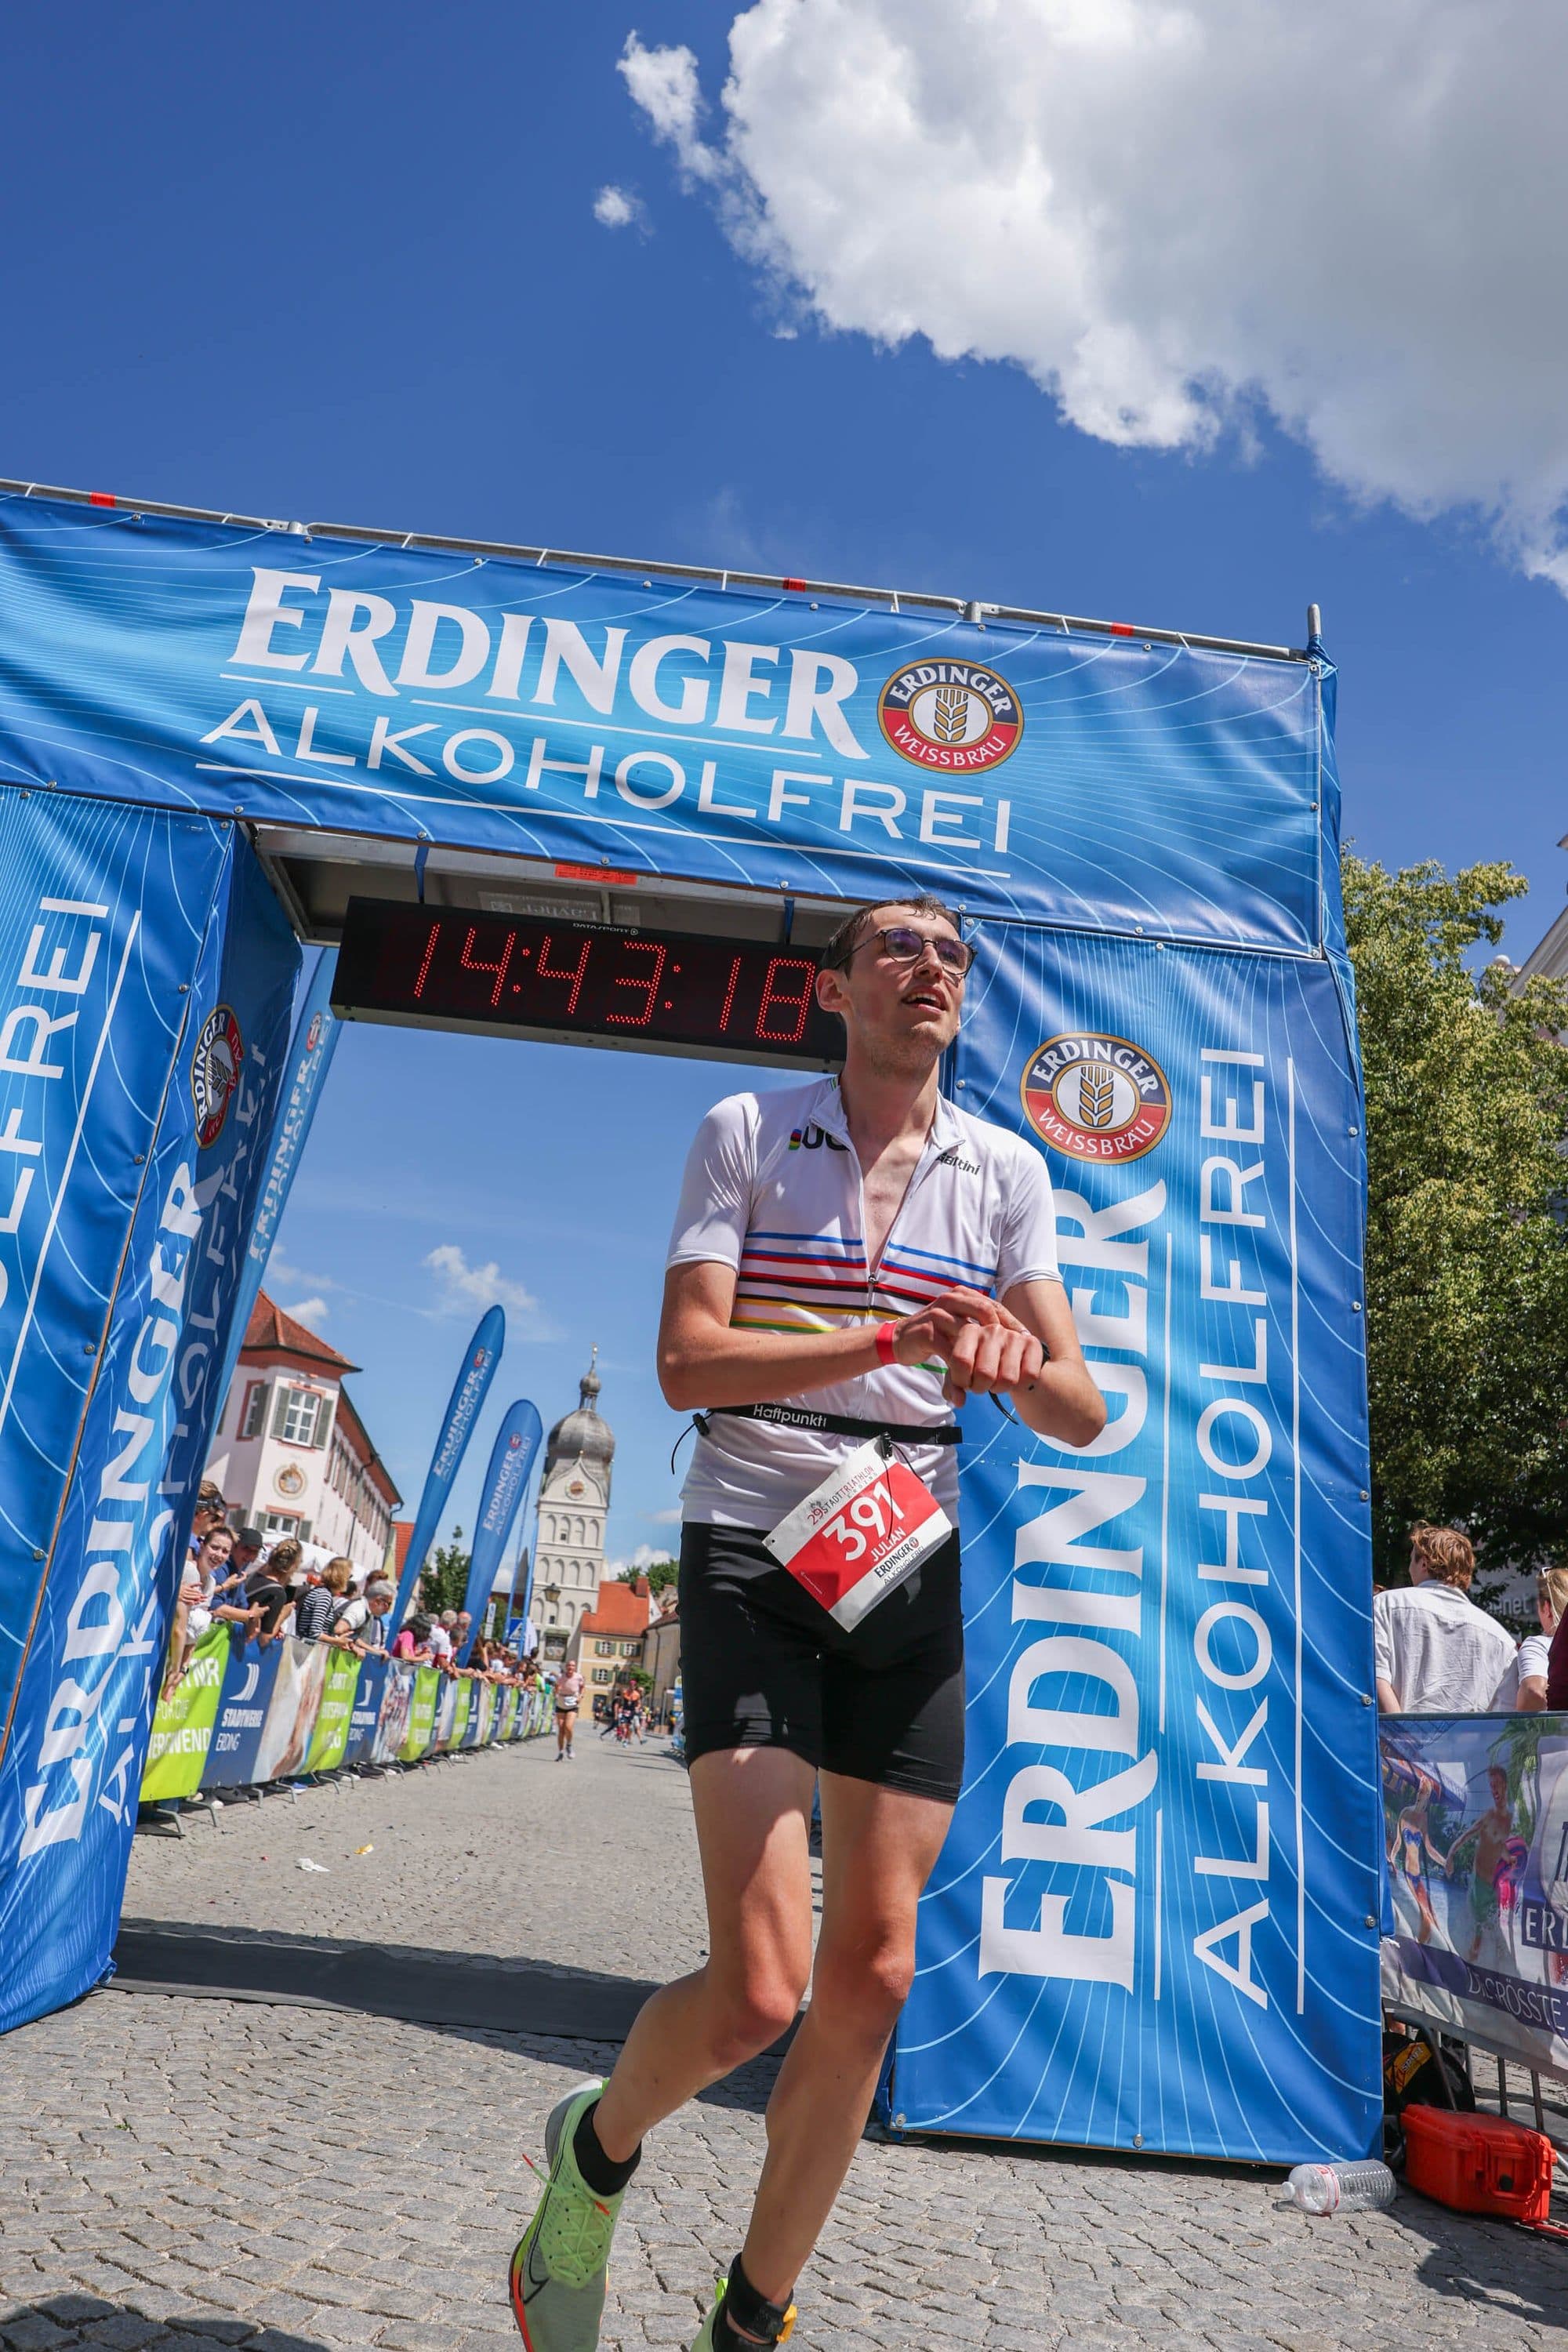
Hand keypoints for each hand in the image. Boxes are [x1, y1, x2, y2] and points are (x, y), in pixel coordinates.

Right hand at [892, 1284, 1022, 1368]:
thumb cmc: (938, 1334)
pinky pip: (951, 1351)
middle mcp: (952, 1300)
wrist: (901, 1340)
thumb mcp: (961, 1327)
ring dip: (983, 1354)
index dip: (1012, 1323)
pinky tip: (971, 1379)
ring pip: (969, 1333)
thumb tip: (1017, 1343)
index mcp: (963, 1296)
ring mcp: (938, 1314)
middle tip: (1012, 1355)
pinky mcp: (927, 1333)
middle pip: (986, 1312)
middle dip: (1002, 1334)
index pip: (995, 1306)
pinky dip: (963, 1368)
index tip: (1027, 1341)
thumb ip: (983, 1330)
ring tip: (994, 1370)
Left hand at [936, 1312, 1043, 1403]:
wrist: (1008, 1356)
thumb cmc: (979, 1364)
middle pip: (985, 1373)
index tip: (965, 1382)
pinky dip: (1021, 1385)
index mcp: (969, 1331)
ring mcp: (1013, 1336)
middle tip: (983, 1384)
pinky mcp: (1033, 1343)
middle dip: (981, 1388)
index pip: (961, 1361)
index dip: (962, 1381)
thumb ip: (953, 1386)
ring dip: (1001, 1388)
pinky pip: (1029, 1375)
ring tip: (997, 1381)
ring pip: (1008, 1378)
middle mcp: (992, 1329)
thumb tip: (959, 1402)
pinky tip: (1015, 1377)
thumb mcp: (961, 1372)